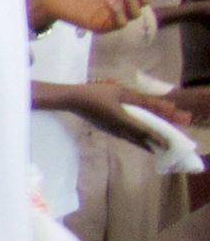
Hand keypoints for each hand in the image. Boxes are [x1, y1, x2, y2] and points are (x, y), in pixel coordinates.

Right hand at [60, 82, 182, 147]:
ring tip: (153, 148)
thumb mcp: (120, 91)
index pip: (146, 132)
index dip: (158, 139)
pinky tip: (135, 139)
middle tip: (165, 149)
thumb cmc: (96, 93)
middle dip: (153, 144)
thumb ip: (141, 99)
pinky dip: (134, 139)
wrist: (73, 100)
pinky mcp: (106, 128)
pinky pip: (124, 136)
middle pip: (140, 139)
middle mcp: (119, 129)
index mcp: (124, 120)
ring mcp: (111, 130)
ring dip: (144, 143)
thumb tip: (160, 105)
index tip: (168, 146)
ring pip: (132, 139)